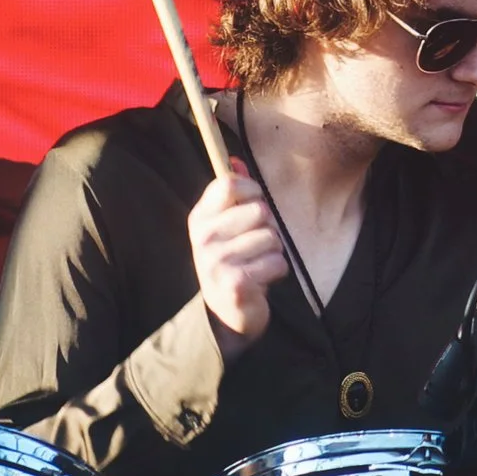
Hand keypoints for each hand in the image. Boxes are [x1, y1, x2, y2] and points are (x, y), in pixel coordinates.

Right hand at [189, 162, 286, 362]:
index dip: (252, 191)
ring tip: (258, 265)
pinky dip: (277, 272)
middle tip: (255, 248)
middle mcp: (203, 238)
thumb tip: (237, 160)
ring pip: (272, 238)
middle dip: (269, 229)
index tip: (253, 206)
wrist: (225, 315)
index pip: (230, 185)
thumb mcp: (226, 227)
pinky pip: (276, 262)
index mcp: (199, 219)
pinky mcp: (235, 283)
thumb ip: (232, 194)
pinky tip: (262, 281)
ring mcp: (216, 261)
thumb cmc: (231, 263)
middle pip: (259, 210)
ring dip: (274, 253)